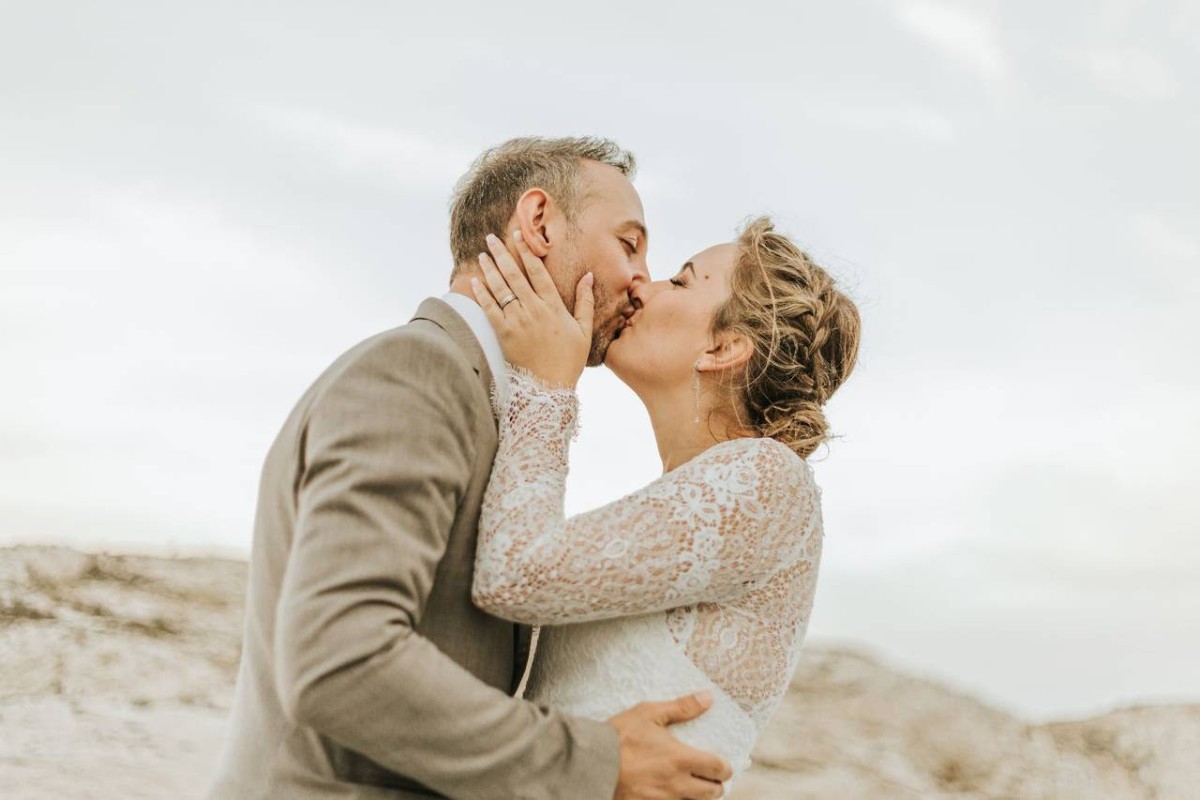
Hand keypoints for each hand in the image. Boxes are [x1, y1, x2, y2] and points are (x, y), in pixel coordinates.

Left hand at [471, 231, 593, 388]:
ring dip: (490, 269)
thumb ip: (584, 301)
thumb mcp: (583, 330)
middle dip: (502, 253)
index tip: (518, 236)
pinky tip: (475, 281)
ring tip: (483, 254)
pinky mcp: (504, 334)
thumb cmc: (568, 360)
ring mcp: (518, 321)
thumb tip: (589, 275)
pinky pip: (490, 309)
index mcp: (554, 307)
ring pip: (501, 289)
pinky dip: (482, 294)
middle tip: (492, 237)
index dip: (526, 252)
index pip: (538, 272)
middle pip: (515, 275)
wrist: (549, 387)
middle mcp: (534, 310)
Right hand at [608, 691, 731, 799]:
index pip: (719, 769)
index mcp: (680, 759)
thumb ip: (682, 707)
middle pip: (712, 793)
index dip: (725, 767)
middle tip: (709, 778)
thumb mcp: (649, 713)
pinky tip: (671, 794)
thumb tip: (708, 697)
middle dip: (715, 786)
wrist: (590, 763)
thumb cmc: (619, 736)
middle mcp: (676, 784)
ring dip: (697, 797)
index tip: (721, 764)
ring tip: (692, 787)